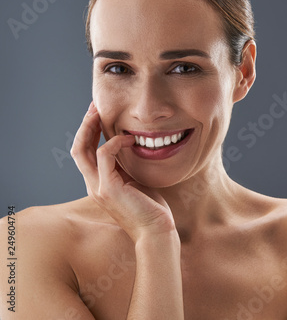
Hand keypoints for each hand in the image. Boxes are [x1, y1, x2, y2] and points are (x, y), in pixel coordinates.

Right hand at [71, 101, 176, 242]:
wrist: (156, 231)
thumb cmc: (150, 209)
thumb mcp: (135, 183)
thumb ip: (126, 168)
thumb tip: (130, 147)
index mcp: (99, 185)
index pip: (85, 154)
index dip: (88, 133)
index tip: (98, 115)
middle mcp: (93, 186)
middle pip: (78, 149)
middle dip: (85, 125)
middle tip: (95, 106)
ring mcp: (98, 188)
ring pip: (83, 150)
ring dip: (92, 127)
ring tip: (103, 113)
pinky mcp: (109, 189)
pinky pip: (104, 155)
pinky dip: (114, 143)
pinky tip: (130, 139)